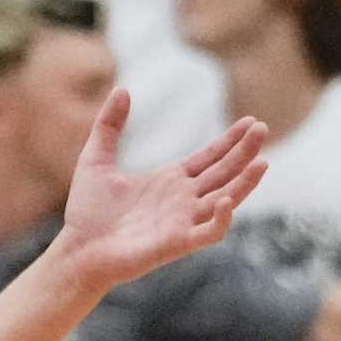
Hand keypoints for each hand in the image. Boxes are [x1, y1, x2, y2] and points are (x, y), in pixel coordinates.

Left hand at [58, 92, 268, 290]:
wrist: (76, 251)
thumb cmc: (86, 212)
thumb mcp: (95, 159)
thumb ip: (109, 125)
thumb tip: (122, 88)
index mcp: (170, 181)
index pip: (211, 158)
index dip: (231, 141)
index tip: (251, 122)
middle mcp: (182, 201)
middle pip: (224, 174)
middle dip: (244, 152)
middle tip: (262, 128)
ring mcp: (182, 222)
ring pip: (226, 201)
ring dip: (245, 183)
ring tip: (263, 162)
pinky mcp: (176, 243)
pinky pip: (209, 233)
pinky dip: (221, 219)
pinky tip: (226, 199)